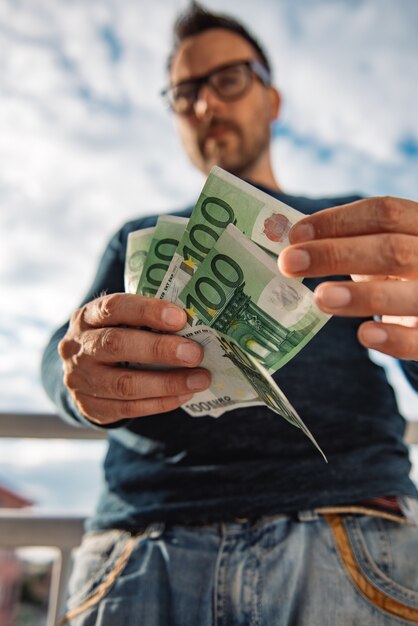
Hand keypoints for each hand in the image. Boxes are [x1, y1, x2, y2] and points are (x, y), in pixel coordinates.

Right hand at [58, 293, 210, 424]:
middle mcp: (79, 347)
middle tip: (195, 353)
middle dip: (160, 349)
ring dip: (168, 383)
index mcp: (88, 317)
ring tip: (200, 379)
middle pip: (116, 345)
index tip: (180, 317)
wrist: (80, 372)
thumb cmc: (114, 336)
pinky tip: (185, 394)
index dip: (147, 311)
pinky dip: (161, 402)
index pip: (113, 307)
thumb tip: (195, 322)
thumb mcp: (119, 320)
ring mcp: (81, 380)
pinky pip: (129, 408)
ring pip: (125, 384)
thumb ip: (146, 320)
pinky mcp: (91, 407)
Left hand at [278, 196, 417, 359]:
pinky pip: (417, 338)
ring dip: (360, 295)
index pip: (384, 213)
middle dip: (336, 254)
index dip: (337, 221)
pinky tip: (363, 335)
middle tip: (289, 262)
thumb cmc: (396, 272)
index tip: (294, 234)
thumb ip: (344, 242)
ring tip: (319, 297)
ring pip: (408, 294)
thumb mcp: (378, 248)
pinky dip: (392, 338)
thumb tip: (288, 242)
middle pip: (392, 250)